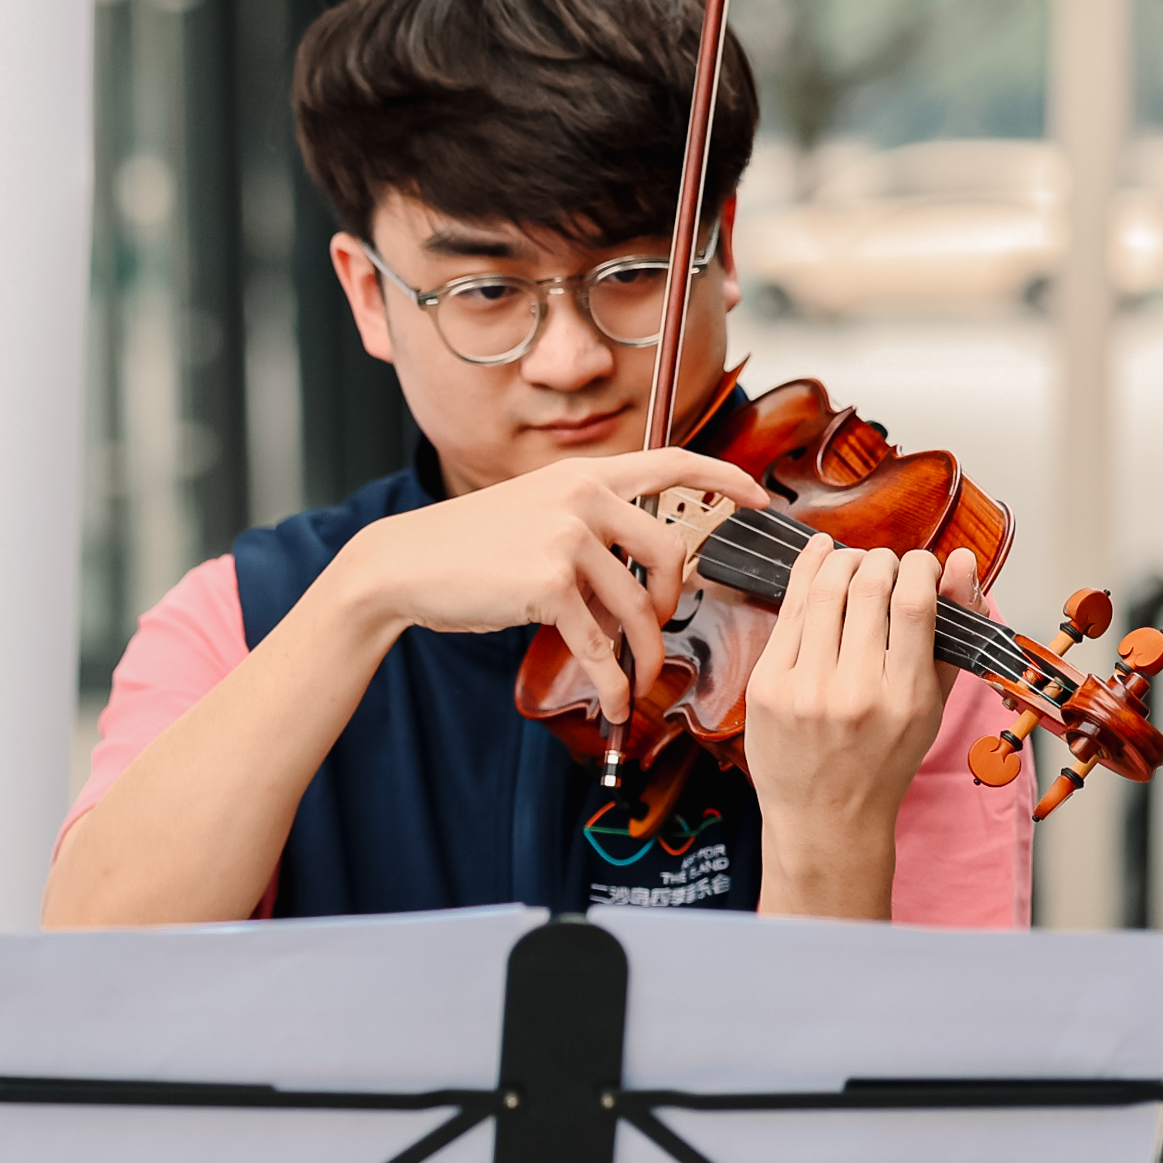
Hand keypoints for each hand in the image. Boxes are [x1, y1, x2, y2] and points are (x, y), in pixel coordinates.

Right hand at [331, 450, 769, 721]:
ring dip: (644, 653)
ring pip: (636, 606)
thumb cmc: (464, 547)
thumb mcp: (531, 510)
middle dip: (674, 601)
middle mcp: (581, 497)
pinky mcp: (548, 583)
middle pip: (672, 550)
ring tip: (635, 679)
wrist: (403, 564)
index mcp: (583, 475)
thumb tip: (632, 565)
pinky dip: (612, 680)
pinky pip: (599, 642)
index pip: (674, 461)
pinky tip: (613, 700)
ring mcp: (566, 538)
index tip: (760, 497)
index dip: (726, 476)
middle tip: (657, 625)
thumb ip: (583, 521)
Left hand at [744, 540, 980, 919]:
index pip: (914, 604)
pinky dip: (805, 575)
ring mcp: (802, 688)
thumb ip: (952, 631)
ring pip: (823, 592)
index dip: (920, 567)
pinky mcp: (766, 685)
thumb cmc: (884, 760)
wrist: (824, 816)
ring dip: (842, 561)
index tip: (923, 565)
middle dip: (881, 561)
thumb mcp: (932, 702)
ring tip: (855, 561)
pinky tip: (818, 559)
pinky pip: (788, 613)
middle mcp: (851, 691)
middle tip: (887, 563)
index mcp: (902, 696)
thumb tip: (961, 562)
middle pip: (866, 589)